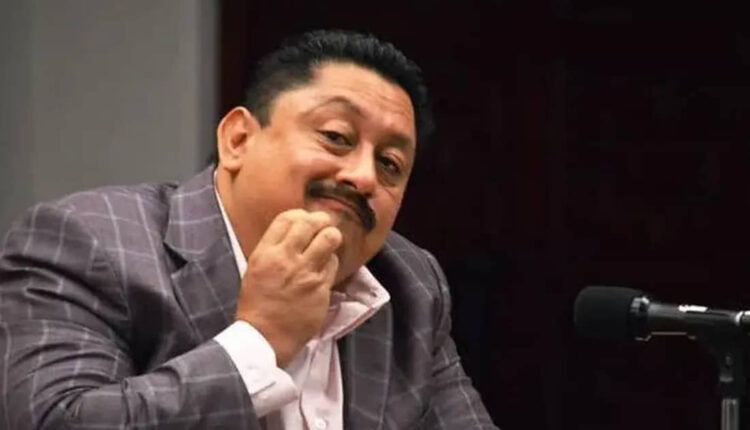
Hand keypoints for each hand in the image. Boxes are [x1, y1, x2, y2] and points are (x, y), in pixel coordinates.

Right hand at [234, 209, 341, 366]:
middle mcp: (286, 259)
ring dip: (331, 237)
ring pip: (329, 238)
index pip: (287, 218)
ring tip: (329, 242)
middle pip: (310, 223)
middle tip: (325, 225)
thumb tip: (293, 234)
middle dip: (321, 220)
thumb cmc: (257, 305)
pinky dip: (331, 262)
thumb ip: (273, 250)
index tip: (306, 219)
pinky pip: (333, 264)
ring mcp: (305, 273)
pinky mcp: (321, 288)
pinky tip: (325, 268)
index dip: (300, 214)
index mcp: (265, 253)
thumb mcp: (255, 270)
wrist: (264, 338)